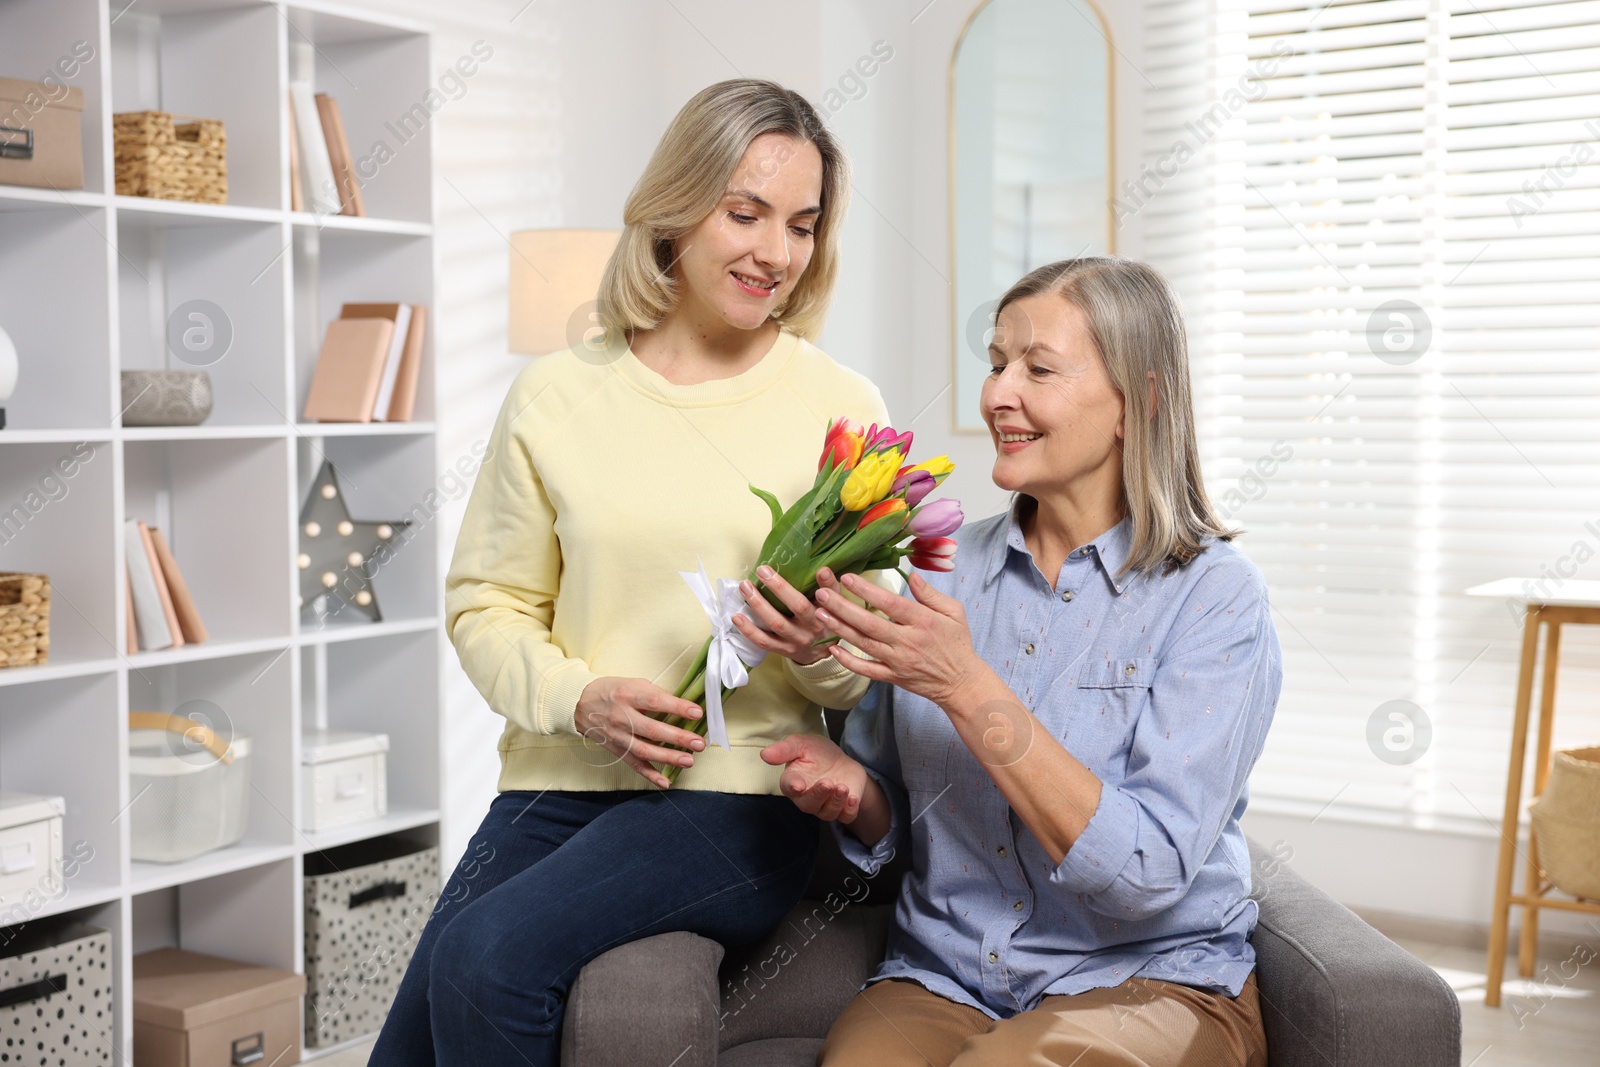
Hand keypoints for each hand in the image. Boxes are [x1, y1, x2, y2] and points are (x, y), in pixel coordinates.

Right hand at [573, 677, 705, 788]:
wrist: (580, 703)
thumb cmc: (613, 691)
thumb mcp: (634, 683)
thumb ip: (656, 694)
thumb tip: (684, 706)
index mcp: (628, 695)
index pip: (655, 701)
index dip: (676, 707)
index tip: (697, 712)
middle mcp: (622, 716)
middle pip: (651, 729)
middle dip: (678, 737)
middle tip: (699, 743)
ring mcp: (618, 735)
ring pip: (644, 750)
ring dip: (668, 757)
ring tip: (689, 761)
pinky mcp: (617, 750)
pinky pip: (634, 764)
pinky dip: (650, 774)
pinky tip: (666, 782)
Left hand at [731, 566, 844, 666]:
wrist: (823, 653)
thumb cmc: (827, 621)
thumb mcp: (835, 605)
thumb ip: (830, 588)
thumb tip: (823, 569)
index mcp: (823, 616)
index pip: (822, 597)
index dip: (819, 585)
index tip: (813, 570)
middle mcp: (810, 630)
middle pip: (796, 607)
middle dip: (779, 588)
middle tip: (762, 570)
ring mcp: (795, 641)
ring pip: (775, 624)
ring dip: (758, 605)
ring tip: (745, 587)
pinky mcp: (782, 650)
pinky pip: (763, 641)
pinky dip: (748, 630)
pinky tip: (736, 617)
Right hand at [759, 733, 868, 822]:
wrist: (840, 761)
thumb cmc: (817, 753)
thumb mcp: (801, 744)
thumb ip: (784, 749)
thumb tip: (764, 754)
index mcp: (793, 781)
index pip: (788, 787)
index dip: (792, 787)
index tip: (798, 785)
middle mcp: (807, 797)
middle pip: (809, 804)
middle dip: (818, 795)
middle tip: (827, 783)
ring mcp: (825, 805)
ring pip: (827, 813)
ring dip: (835, 802)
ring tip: (842, 787)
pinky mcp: (843, 808)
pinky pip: (845, 816)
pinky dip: (849, 810)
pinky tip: (852, 797)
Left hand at [814, 571, 982, 707]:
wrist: (961, 682)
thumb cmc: (957, 643)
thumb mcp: (954, 612)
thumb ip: (931, 594)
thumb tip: (912, 575)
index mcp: (922, 621)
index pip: (890, 603)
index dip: (867, 590)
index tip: (848, 578)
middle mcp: (907, 641)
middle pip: (869, 623)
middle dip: (842, 608)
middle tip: (822, 594)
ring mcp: (897, 661)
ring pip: (863, 643)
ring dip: (839, 629)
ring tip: (819, 614)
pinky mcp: (892, 676)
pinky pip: (866, 669)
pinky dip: (848, 661)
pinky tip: (832, 649)